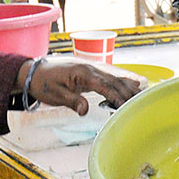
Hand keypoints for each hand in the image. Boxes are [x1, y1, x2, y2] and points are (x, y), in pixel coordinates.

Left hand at [26, 61, 142, 115]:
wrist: (34, 72)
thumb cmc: (44, 83)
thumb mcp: (55, 95)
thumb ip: (72, 101)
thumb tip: (85, 111)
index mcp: (82, 73)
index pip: (105, 85)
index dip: (117, 96)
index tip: (127, 106)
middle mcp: (90, 68)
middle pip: (114, 80)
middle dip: (128, 92)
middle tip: (141, 104)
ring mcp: (92, 68)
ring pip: (115, 77)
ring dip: (129, 86)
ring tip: (145, 95)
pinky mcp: (91, 72)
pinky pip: (111, 76)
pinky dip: (123, 81)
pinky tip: (135, 84)